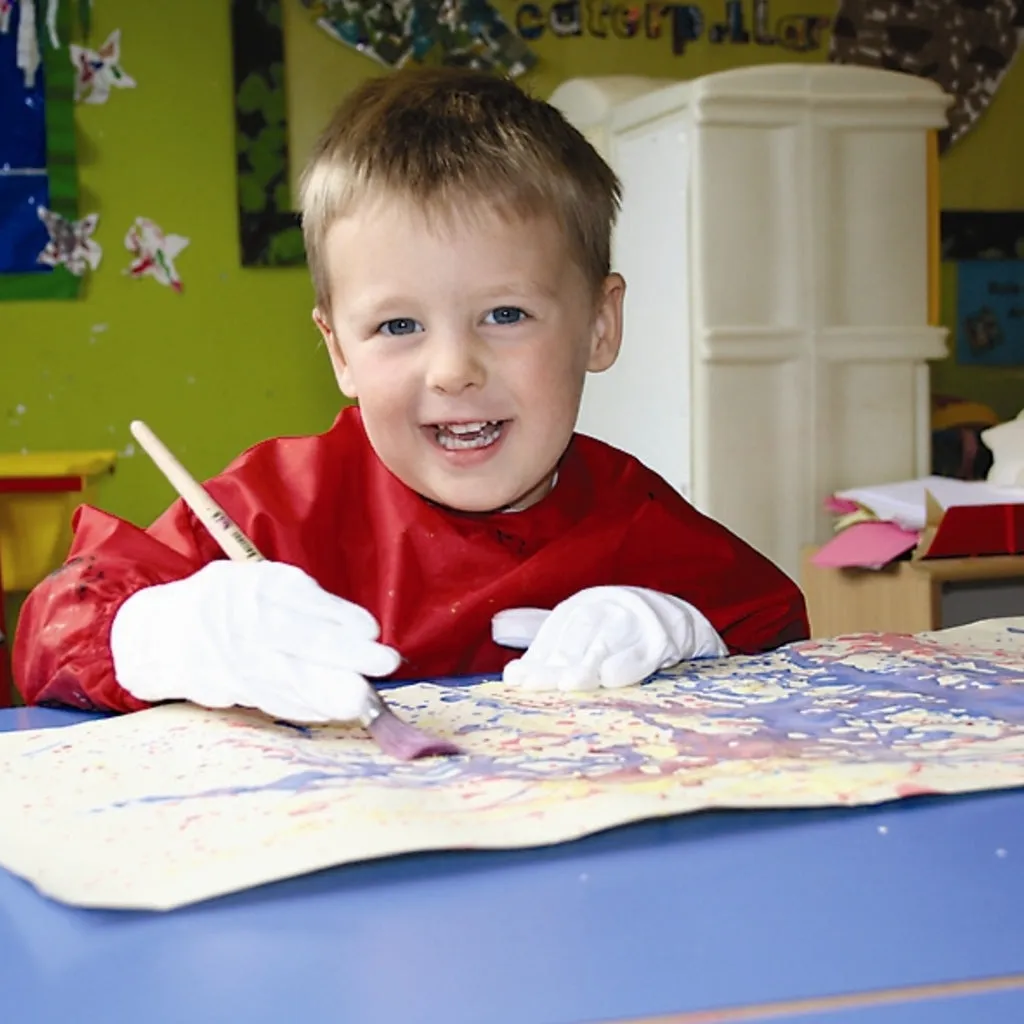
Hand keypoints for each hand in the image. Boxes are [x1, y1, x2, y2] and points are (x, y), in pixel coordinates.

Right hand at [110, 560, 399, 722]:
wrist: (160, 633)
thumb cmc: (229, 602)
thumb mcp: (260, 583)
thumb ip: (305, 603)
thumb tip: (361, 632)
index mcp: (254, 585)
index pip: (302, 601)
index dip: (339, 616)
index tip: (371, 630)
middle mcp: (241, 619)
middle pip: (298, 638)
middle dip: (345, 653)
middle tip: (384, 664)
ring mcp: (232, 656)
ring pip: (285, 676)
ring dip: (328, 690)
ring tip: (363, 699)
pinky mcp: (228, 687)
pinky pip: (272, 698)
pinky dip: (305, 705)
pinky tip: (334, 710)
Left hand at [496, 586, 725, 690]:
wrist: (672, 616)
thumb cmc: (614, 634)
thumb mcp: (581, 637)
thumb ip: (549, 655)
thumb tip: (510, 675)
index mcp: (579, 608)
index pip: (553, 635)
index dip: (535, 658)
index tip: (515, 679)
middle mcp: (603, 610)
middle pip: (575, 637)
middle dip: (554, 663)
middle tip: (535, 685)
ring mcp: (632, 623)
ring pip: (605, 642)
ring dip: (586, 663)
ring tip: (569, 684)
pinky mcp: (660, 641)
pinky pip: (642, 653)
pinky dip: (627, 665)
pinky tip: (611, 678)